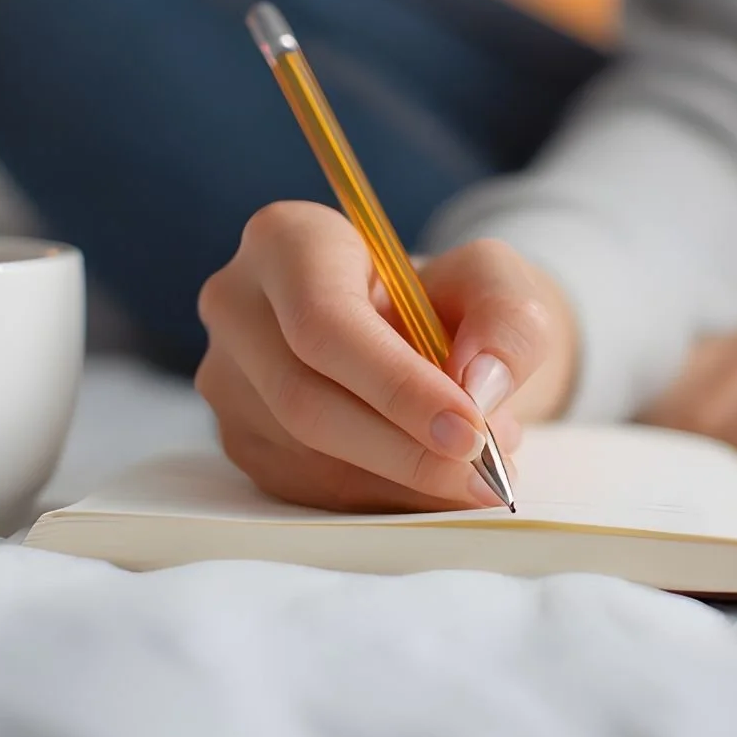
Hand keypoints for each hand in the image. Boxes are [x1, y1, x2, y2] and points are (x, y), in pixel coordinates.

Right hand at [194, 202, 577, 510]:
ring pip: (306, 455)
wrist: (423, 338)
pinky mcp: (241, 439)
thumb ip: (509, 320)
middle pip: (305, 398)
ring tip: (477, 466)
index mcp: (285, 240)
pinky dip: (383, 497)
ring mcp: (228, 379)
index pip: (324, 321)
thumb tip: (480, 385)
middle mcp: (237, 306)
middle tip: (487, 472)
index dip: (397, 385)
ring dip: (402, 477)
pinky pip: (308, 488)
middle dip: (405, 448)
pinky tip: (432, 479)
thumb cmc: (453, 300)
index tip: (472, 430)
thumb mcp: (499, 285)